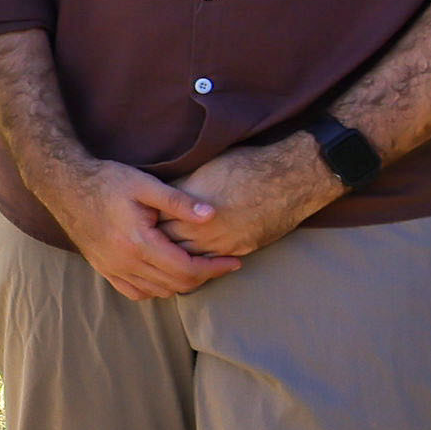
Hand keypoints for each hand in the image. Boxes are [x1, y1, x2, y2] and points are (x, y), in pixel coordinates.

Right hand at [42, 155, 241, 301]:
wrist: (65, 185)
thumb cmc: (107, 180)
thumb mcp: (145, 184)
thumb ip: (179, 202)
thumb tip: (212, 216)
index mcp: (138, 243)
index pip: (186, 269)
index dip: (214, 268)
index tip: (234, 262)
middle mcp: (125, 262)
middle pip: (176, 285)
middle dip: (205, 277)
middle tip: (222, 263)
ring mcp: (113, 269)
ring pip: (159, 292)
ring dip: (182, 284)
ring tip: (199, 266)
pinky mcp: (104, 270)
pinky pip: (136, 292)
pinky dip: (157, 289)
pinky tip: (167, 274)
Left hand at [159, 137, 339, 265]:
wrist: (288, 179)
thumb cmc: (246, 166)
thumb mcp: (205, 169)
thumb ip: (181, 189)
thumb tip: (161, 198)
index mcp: (191, 206)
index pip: (158, 222)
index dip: (148, 222)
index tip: (141, 221)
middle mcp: (203, 228)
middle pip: (169, 244)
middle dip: (158, 243)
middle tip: (148, 242)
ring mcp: (223, 242)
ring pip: (189, 258)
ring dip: (177, 256)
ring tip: (166, 253)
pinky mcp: (240, 249)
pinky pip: (213, 263)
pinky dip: (200, 261)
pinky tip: (192, 258)